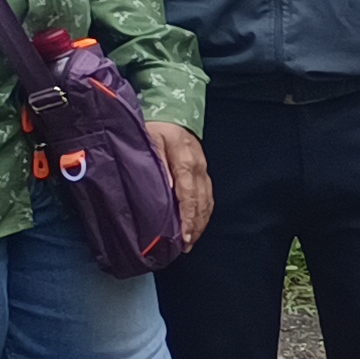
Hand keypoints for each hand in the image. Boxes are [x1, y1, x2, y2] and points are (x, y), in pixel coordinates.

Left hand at [150, 118, 214, 251]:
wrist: (174, 112)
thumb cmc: (157, 127)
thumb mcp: (151, 140)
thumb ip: (157, 163)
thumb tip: (165, 189)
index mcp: (185, 161)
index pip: (188, 195)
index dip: (187, 217)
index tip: (184, 236)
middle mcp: (199, 168)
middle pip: (201, 202)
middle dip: (195, 226)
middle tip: (187, 246)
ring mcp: (204, 170)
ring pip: (207, 201)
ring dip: (201, 222)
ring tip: (191, 241)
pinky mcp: (204, 172)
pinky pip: (208, 196)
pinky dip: (204, 213)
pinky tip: (198, 224)